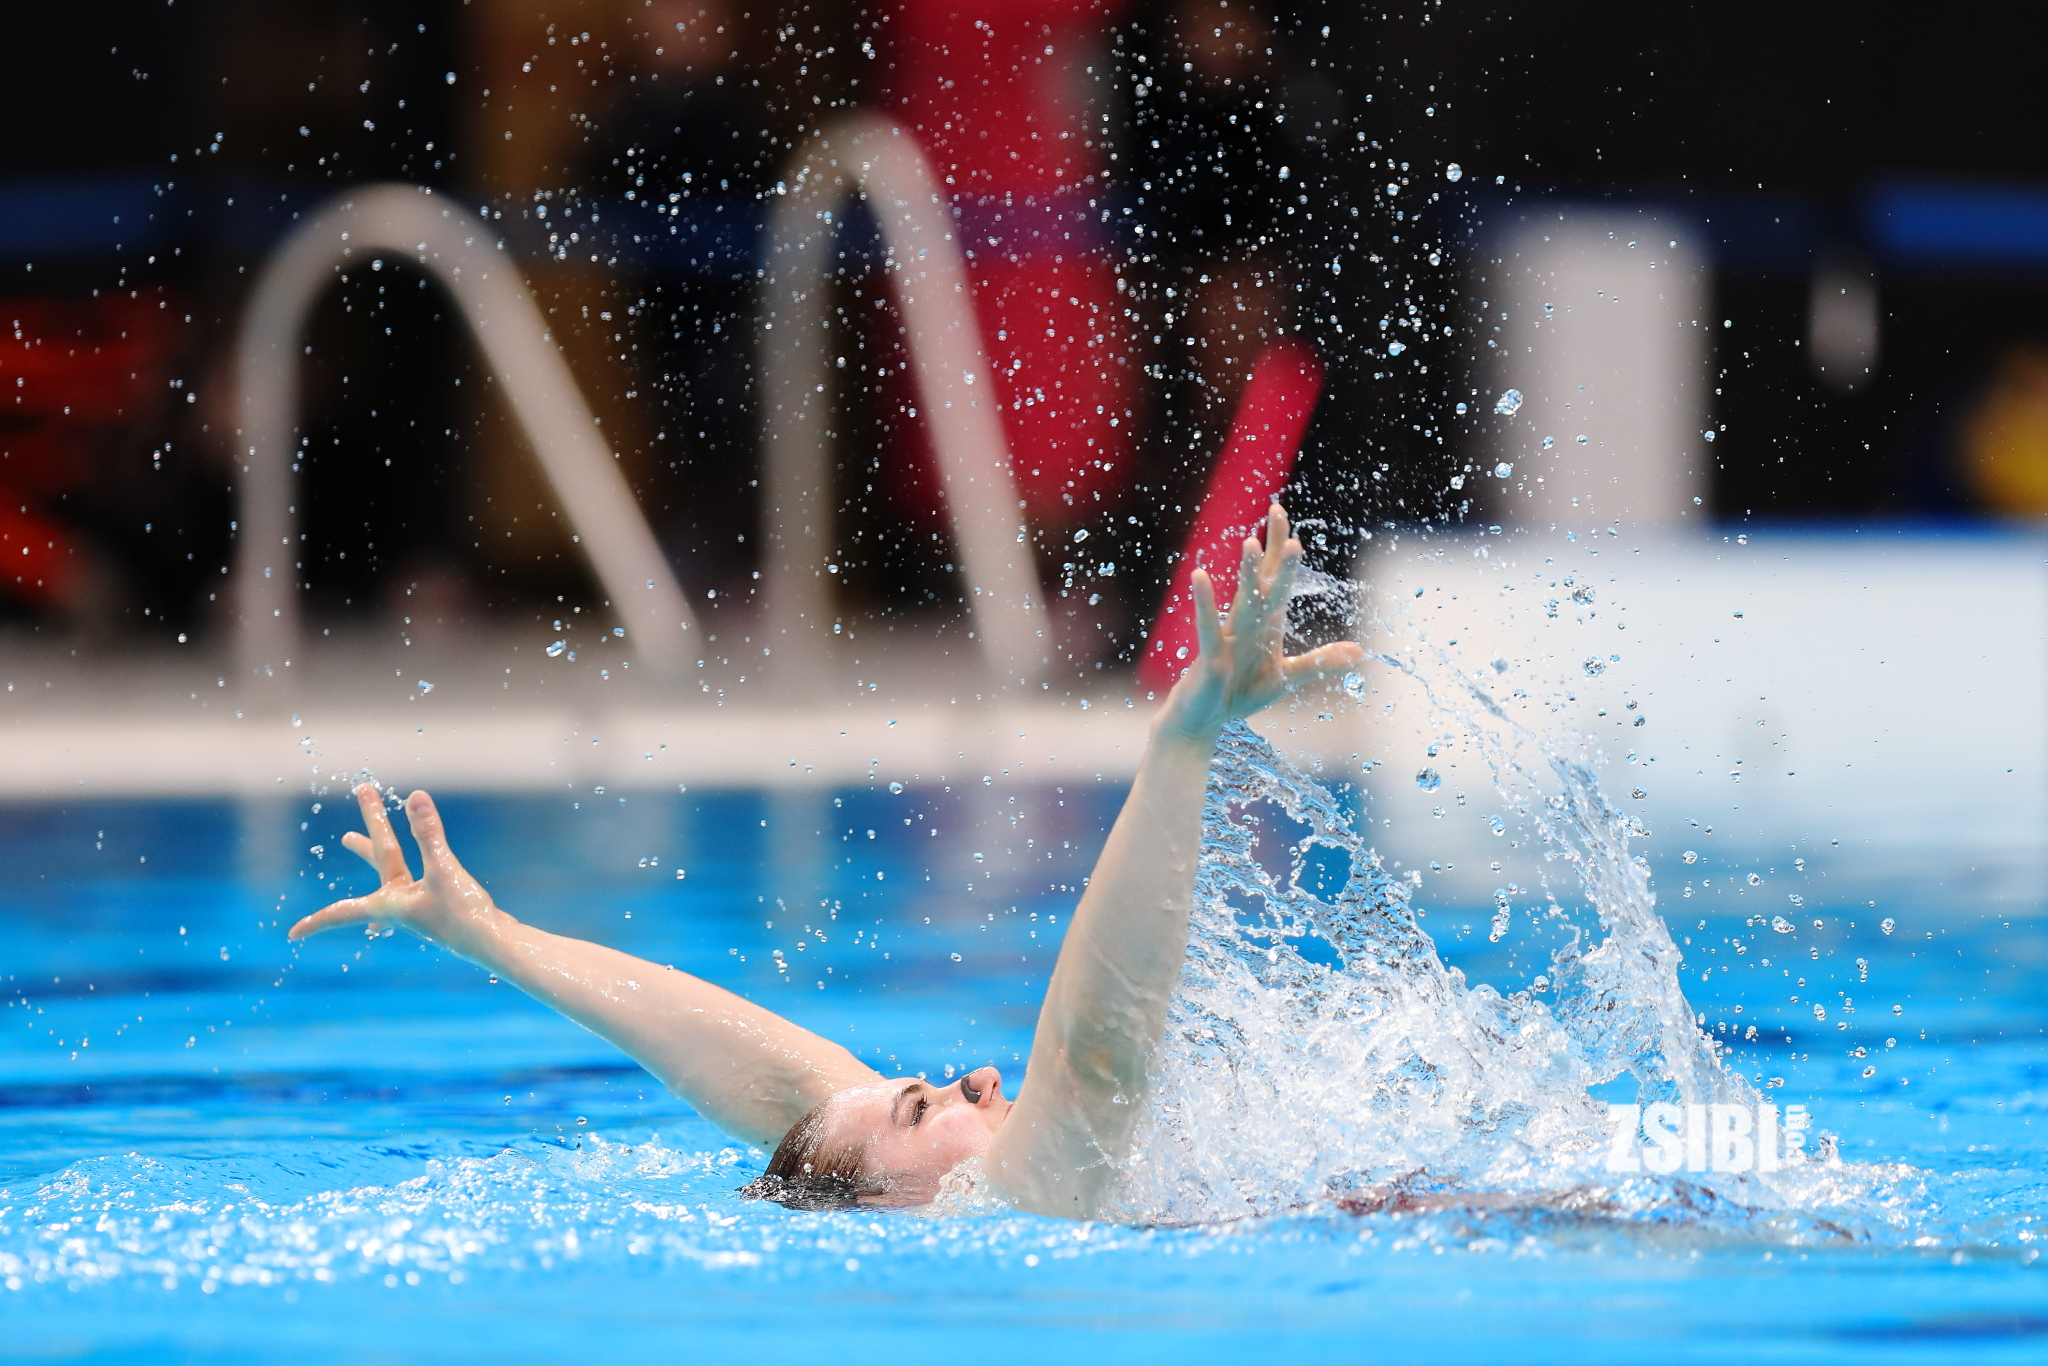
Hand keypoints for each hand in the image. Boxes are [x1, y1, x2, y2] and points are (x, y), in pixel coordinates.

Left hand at [287, 783, 504, 955]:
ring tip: (351, 841)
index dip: (317, 922)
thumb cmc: (464, 915)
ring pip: (393, 872)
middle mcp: (399, 905)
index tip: (291, 936)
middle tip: (343, 835)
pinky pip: (417, 879)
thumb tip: (415, 796)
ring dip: (377, 853)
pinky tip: (412, 874)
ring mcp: (419, 905)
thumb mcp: (444, 870)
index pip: (343, 910)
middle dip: (362, 845)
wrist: (495, 942)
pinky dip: (409, 866)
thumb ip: (428, 834)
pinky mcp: (439, 904)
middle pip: (376, 868)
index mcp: (390, 903)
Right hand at [1156, 503, 1363, 743]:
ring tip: (1250, 542)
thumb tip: (1359, 652)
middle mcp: (1247, 623)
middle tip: (1278, 510)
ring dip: (1247, 573)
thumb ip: (1318, 662)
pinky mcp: (1212, 656)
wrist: (1201, 719)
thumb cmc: (1238, 693)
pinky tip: (1201, 576)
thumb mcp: (1285, 677)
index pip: (1276, 578)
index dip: (1281, 548)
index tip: (1281, 512)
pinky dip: (1206, 604)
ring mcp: (1228, 637)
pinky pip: (1209, 627)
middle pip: (1263, 580)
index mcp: (1265, 622)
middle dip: (1272, 549)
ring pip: (1242, 601)